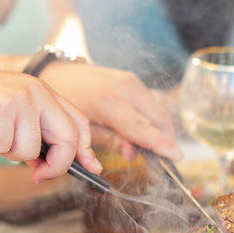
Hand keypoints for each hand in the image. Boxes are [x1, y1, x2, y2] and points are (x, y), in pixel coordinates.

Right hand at [0, 62, 99, 182]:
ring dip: (7, 152)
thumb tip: (57, 167)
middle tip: (39, 176)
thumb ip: (37, 140)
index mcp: (44, 93)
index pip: (78, 122)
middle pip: (67, 139)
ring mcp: (19, 97)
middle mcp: (36, 91)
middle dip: (57, 166)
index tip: (93, 169)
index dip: (86, 149)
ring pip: (30, 150)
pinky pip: (3, 147)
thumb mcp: (12, 123)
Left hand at [39, 61, 182, 161]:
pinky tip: (145, 133)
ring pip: (159, 112)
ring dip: (161, 131)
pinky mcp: (133, 80)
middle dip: (166, 140)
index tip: (177, 156)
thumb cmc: (65, 102)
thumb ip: (109, 141)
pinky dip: (153, 121)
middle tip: (164, 159)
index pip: (141, 128)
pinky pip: (151, 104)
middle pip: (160, 119)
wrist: (56, 72)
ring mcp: (131, 82)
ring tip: (153, 149)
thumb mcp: (81, 127)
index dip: (161, 144)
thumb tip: (132, 154)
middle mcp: (124, 88)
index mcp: (108, 102)